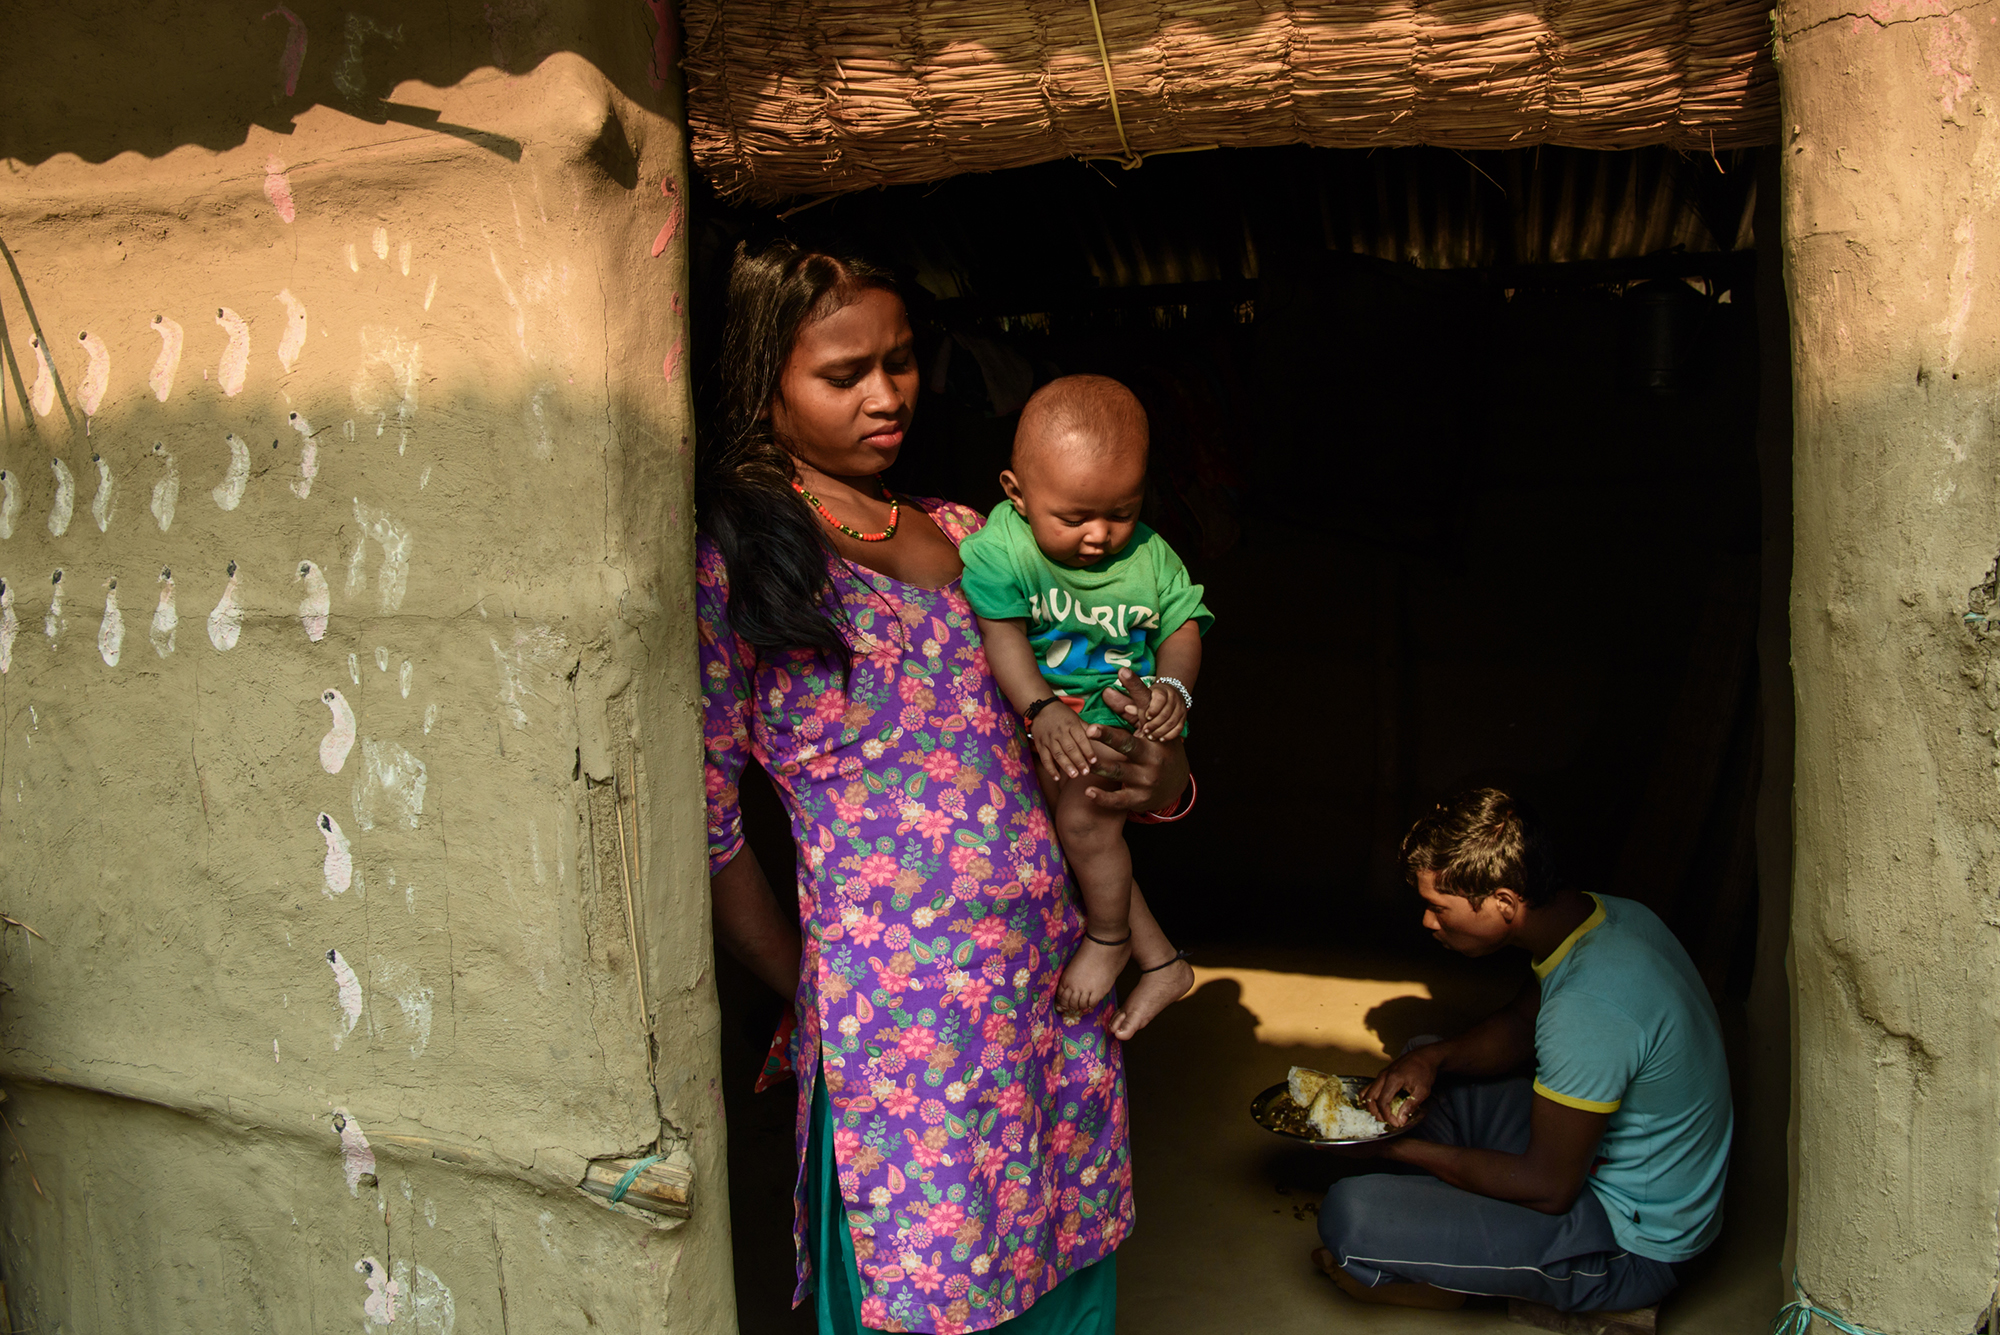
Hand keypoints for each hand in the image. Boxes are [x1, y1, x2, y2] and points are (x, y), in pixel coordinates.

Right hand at [1030, 702, 1094, 779]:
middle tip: (1086, 772)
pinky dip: (1050, 769)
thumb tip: (1099, 736)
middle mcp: (1060, 732)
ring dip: (1066, 766)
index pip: (1081, 739)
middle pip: (1070, 748)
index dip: (1087, 750)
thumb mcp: (1075, 717)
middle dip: (1078, 761)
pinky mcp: (1040, 745)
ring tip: (1074, 775)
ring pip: (1058, 754)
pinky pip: (1045, 758)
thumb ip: (1086, 729)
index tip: (1094, 761)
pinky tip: (1056, 777)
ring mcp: (1049, 739)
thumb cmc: (1062, 714)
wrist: (1040, 708)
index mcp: (1071, 724)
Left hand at [1083, 671, 1189, 811]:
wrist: (1176, 784)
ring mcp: (1146, 779)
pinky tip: (1088, 792)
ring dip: (1101, 768)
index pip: (1143, 709)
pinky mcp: (1139, 799)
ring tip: (1085, 762)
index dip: (1134, 691)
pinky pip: (1118, 800)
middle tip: (1090, 728)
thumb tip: (1106, 689)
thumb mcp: (1148, 728)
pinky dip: (1104, 798)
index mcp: (1154, 735)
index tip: (1122, 672)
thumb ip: (1128, 708)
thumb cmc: (1158, 747)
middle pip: (1128, 744)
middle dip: (1109, 737)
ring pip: (1119, 772)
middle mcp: (1152, 757)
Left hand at [1134, 681, 1185, 741]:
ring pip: (1172, 721)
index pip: (1160, 699)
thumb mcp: (1145, 696)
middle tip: (1145, 731)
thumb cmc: (1153, 697)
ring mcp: (1180, 708)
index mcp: (1163, 691)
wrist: (1171, 694)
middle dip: (1155, 724)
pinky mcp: (1184, 717)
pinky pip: (1179, 728)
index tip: (1146, 717)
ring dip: (1161, 731)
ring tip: (1151, 737)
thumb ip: (1137, 703)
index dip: (1153, 709)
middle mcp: (1174, 698)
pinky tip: (1161, 739)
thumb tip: (1127, 709)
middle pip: (1166, 713)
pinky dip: (1170, 735)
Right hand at [1362, 1044, 1444, 1127]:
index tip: (1396, 1123)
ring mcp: (1381, 1074)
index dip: (1387, 1115)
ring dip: (1371, 1106)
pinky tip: (1378, 1105)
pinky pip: (1369, 1088)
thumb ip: (1410, 1106)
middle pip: (1370, 1098)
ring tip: (1382, 1114)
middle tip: (1388, 1121)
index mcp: (1393, 1079)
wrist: (1424, 1056)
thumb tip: (1401, 1120)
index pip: (1382, 1102)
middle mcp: (1383, 1076)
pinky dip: (1370, 1098)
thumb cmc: (1425, 1072)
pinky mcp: (1382, 1074)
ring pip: (1366, 1093)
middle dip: (1377, 1113)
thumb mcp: (1423, 1091)